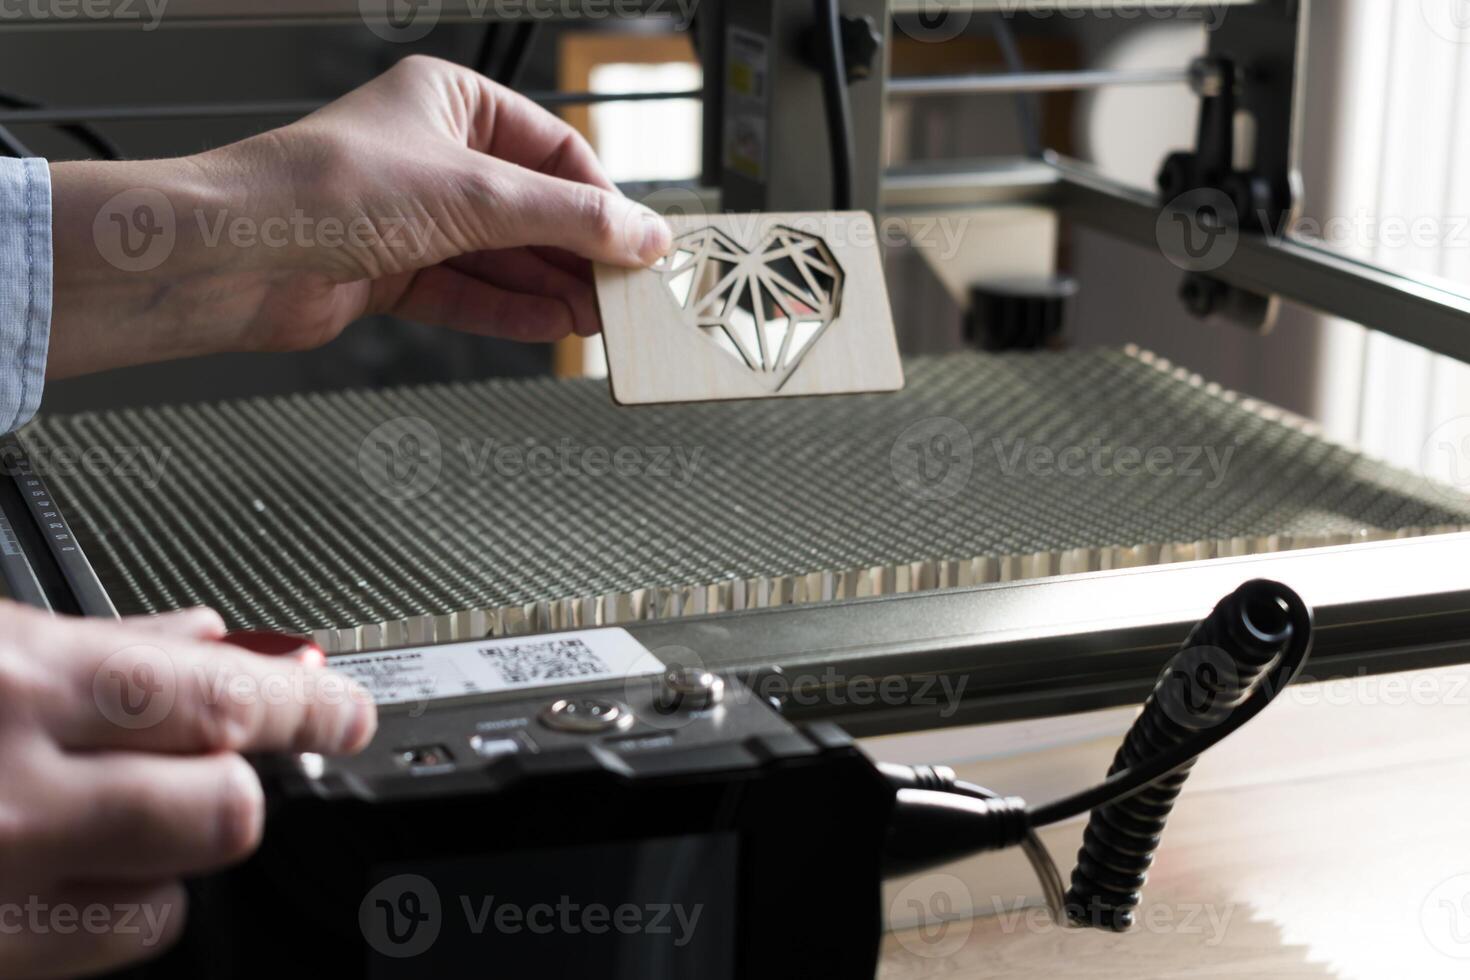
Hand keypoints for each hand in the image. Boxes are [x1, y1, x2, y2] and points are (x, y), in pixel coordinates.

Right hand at [0, 601, 376, 977]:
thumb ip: (102, 644)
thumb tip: (208, 641)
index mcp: (22, 685)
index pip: (224, 700)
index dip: (308, 708)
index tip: (347, 713)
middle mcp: (14, 799)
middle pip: (225, 810)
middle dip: (241, 784)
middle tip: (226, 762)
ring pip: (166, 903)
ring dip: (166, 856)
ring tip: (104, 812)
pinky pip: (91, 948)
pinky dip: (98, 910)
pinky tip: (59, 867)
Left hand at [46, 55, 673, 376]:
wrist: (236, 256)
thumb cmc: (328, 190)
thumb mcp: (479, 195)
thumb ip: (571, 219)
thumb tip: (643, 233)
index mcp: (451, 103)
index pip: (554, 150)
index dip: (603, 200)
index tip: (642, 243)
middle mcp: (432, 156)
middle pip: (531, 208)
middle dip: (578, 253)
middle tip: (627, 292)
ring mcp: (411, 217)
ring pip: (502, 256)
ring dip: (550, 289)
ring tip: (599, 318)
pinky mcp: (391, 271)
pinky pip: (467, 292)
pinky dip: (509, 311)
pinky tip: (552, 327)